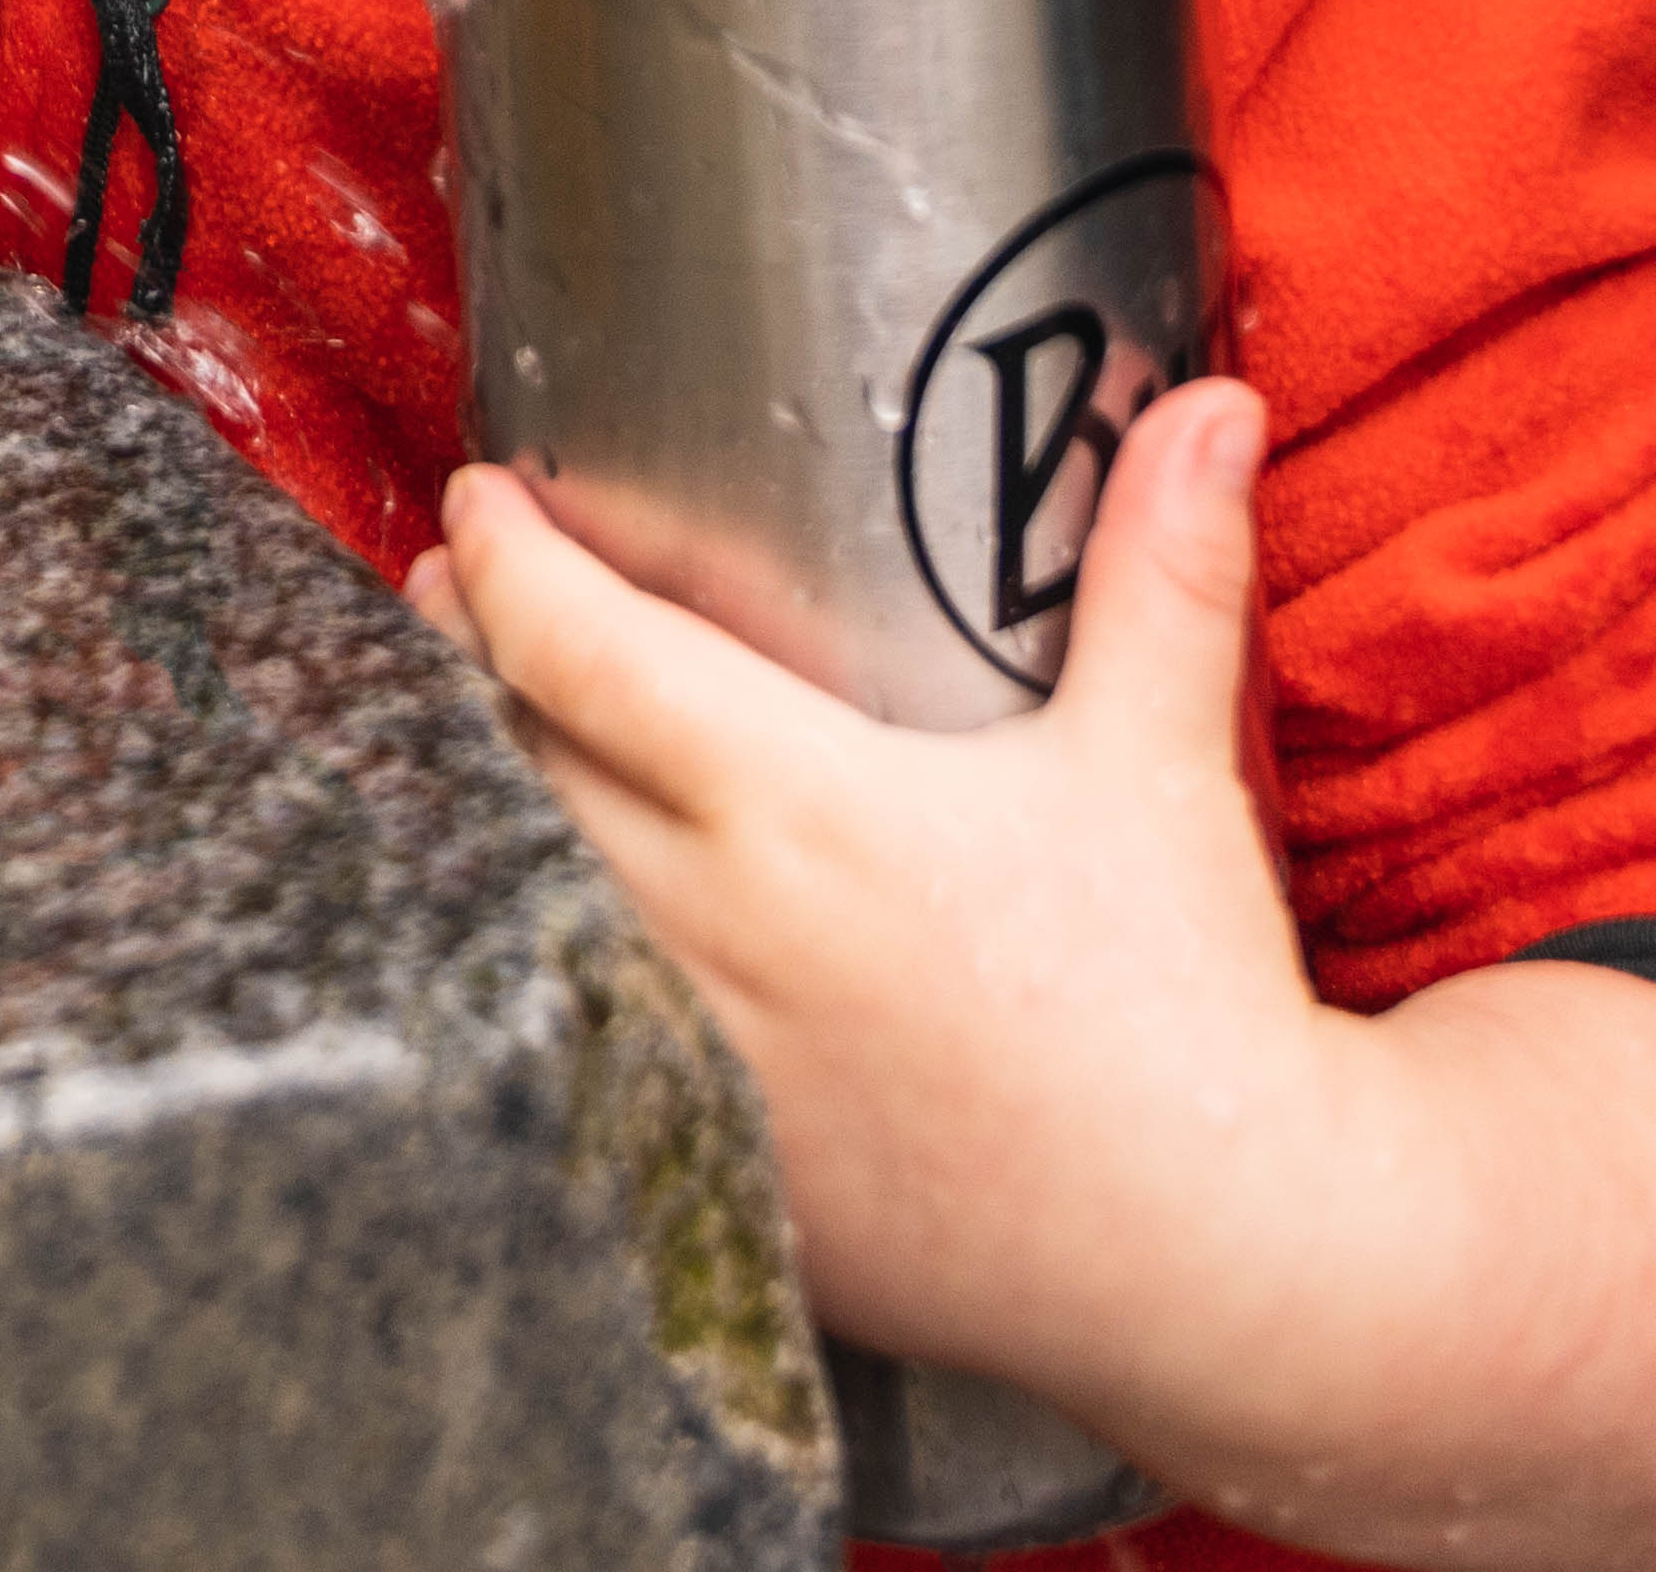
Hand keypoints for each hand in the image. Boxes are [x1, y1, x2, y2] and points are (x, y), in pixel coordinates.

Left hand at [428, 395, 1334, 1429]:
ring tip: (464, 732)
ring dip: (475, 806)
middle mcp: (710, 929)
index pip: (586, 654)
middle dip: (458, 660)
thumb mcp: (1161, 764)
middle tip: (442, 589)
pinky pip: (555, 1042)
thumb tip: (1213, 403)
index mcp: (798, 809)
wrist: (1207, 1253)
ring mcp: (687, 1060)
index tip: (479, 500)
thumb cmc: (1180, 1005)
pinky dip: (522, 959)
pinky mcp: (696, 1164)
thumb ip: (1165, 572)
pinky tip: (524, 920)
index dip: (511, 565)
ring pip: (513, 900)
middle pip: (510, 762)